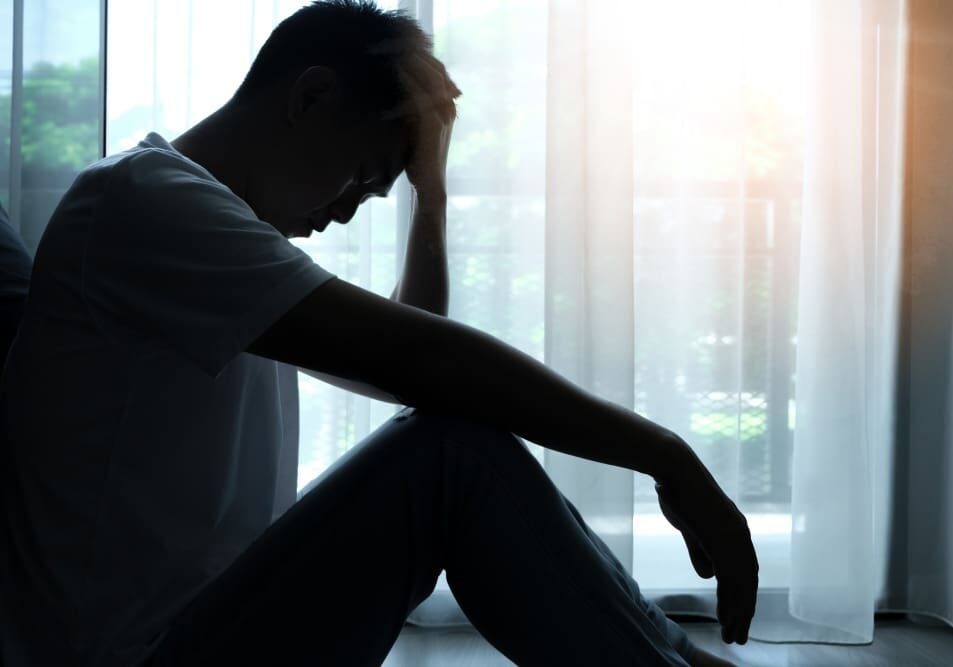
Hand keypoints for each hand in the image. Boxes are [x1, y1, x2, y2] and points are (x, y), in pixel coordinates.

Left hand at [394, 55, 460, 202]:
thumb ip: (412, 108)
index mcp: (447, 105)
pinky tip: (397, 71)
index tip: (400, 44)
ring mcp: (444, 114)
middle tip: (394, 41)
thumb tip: (394, 91)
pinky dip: (409, 81)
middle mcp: (449, 106)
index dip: (421, 56)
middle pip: (434, 70)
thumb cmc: (419, 159)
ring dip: (412, 62)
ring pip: (429, 78)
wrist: (429, 185)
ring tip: (394, 49)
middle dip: (415, 54)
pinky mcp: (433, 124)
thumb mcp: (416, 127)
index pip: (436, 71)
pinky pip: (421, 95)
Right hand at [655, 445, 758, 644]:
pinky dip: (731, 603)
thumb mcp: (690, 528)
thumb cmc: (678, 492)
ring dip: (739, 614)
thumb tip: (710, 575)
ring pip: (743, 586)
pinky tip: (726, 619)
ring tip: (733, 636)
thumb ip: (701, 551)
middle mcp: (741, 536)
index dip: (742, 596)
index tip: (736, 617)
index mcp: (735, 531)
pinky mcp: (723, 539)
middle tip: (739, 636)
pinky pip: (731, 580)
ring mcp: (735, 538)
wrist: (674, 469)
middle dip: (745, 611)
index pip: (744, 571)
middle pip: (748, 582)